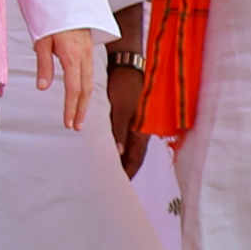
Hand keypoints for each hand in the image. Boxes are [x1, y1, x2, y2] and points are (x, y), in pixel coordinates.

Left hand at [38, 27, 99, 131]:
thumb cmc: (53, 18)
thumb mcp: (42, 40)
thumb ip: (44, 65)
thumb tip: (43, 87)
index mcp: (72, 56)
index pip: (73, 88)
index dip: (71, 108)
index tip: (68, 123)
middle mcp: (84, 57)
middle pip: (86, 89)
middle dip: (81, 110)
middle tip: (75, 126)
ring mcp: (88, 53)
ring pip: (90, 82)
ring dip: (85, 101)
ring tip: (79, 116)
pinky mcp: (88, 50)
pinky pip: (90, 73)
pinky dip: (86, 88)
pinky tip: (81, 95)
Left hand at [107, 61, 147, 176]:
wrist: (127, 63)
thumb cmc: (125, 84)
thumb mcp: (120, 107)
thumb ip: (119, 130)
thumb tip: (119, 154)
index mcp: (142, 129)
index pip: (136, 159)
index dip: (128, 172)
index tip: (119, 185)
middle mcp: (140, 129)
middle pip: (133, 156)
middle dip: (124, 169)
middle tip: (110, 182)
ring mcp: (135, 122)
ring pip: (128, 147)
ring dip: (120, 158)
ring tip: (108, 170)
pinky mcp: (128, 115)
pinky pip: (124, 136)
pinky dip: (118, 146)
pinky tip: (109, 149)